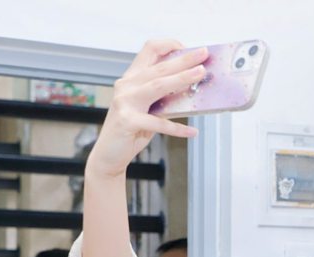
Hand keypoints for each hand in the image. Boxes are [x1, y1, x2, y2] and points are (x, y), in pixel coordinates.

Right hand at [86, 39, 206, 179]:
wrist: (110, 154)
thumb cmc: (133, 129)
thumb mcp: (149, 108)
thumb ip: (164, 96)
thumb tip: (193, 88)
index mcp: (132, 78)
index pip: (149, 51)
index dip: (169, 45)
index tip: (188, 48)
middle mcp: (126, 86)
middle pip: (159, 67)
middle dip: (183, 59)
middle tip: (204, 54)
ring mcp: (125, 102)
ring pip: (157, 86)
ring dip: (181, 79)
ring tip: (200, 75)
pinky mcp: (127, 121)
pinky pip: (158, 123)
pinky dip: (177, 128)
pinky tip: (193, 132)